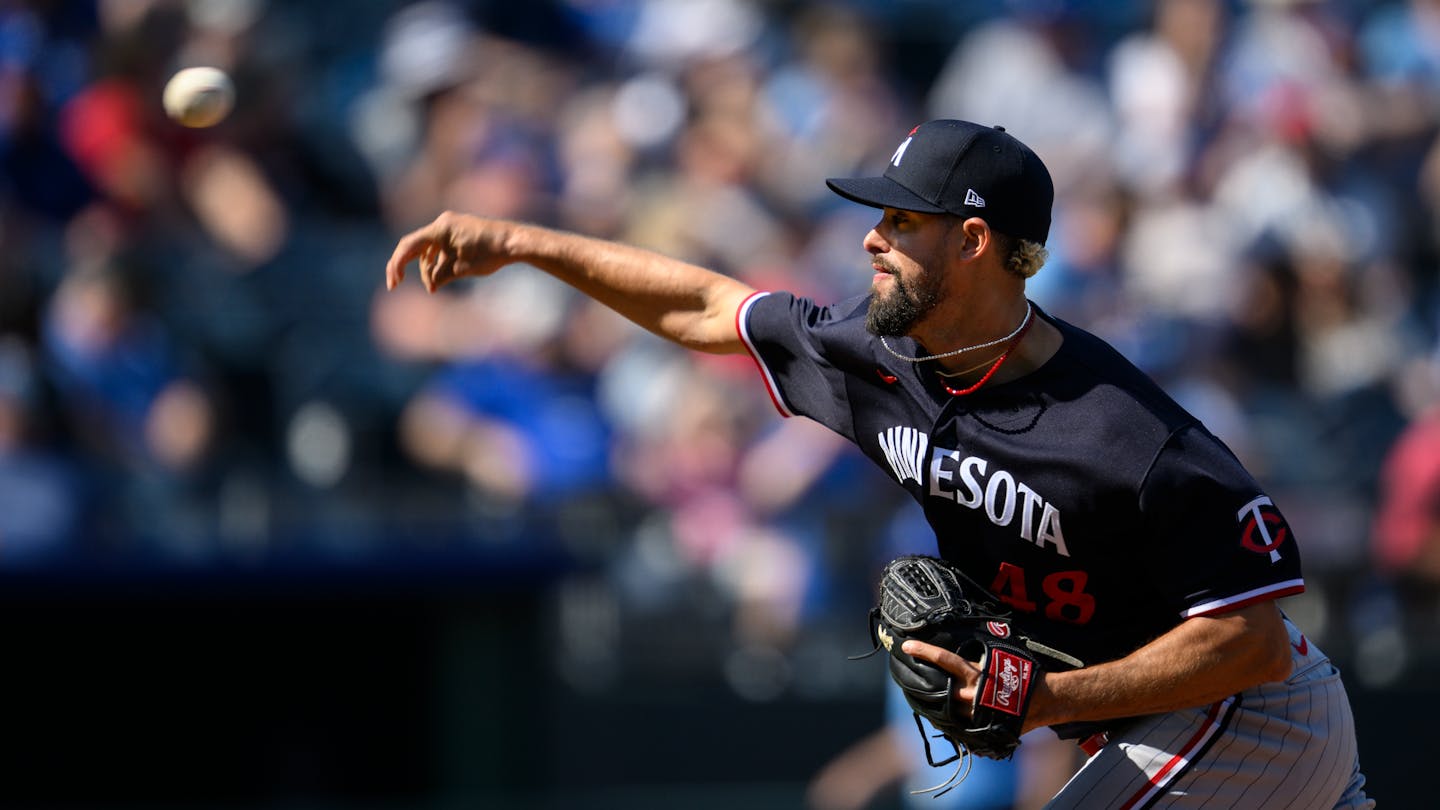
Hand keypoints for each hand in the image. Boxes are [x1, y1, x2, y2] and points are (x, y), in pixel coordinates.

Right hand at [385, 211, 513, 292]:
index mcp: (440, 228)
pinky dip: (438, 263)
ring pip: (429, 251)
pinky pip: (440, 249)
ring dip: (429, 270)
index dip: (396, 265)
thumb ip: (440, 276)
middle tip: (396, 285)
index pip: (409, 246)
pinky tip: (442, 278)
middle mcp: (443, 224)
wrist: (515, 242)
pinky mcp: (458, 233)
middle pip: (415, 247)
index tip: (394, 283)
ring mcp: (451, 227)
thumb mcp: (461, 269)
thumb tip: (431, 285)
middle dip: (407, 267)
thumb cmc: (491, 253)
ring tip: (435, 287)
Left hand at [904, 639, 1057, 732]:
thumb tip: (962, 654)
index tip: (907, 646)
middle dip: (921, 684)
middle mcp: (969, 694)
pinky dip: (949, 721)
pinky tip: (941, 718)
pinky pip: (957, 726)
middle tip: (907, 678)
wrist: (1044, 701)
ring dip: (933, 704)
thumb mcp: (1000, 660)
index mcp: (974, 674)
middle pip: (937, 688)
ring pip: (944, 710)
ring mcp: (972, 714)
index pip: (944, 660)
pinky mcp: (979, 728)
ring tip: (919, 698)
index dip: (924, 651)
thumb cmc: (1023, 676)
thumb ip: (978, 659)